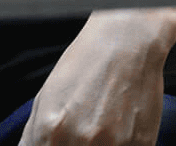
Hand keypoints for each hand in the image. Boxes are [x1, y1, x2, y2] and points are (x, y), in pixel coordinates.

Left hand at [18, 9, 175, 145]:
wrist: (126, 40)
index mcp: (51, 130)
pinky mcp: (141, 144)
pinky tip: (118, 130)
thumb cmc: (87, 64)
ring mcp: (113, 145)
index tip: (60, 145)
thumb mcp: (46, 98)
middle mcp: (81, 141)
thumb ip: (34, 136)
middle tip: (85, 136)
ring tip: (102, 130)